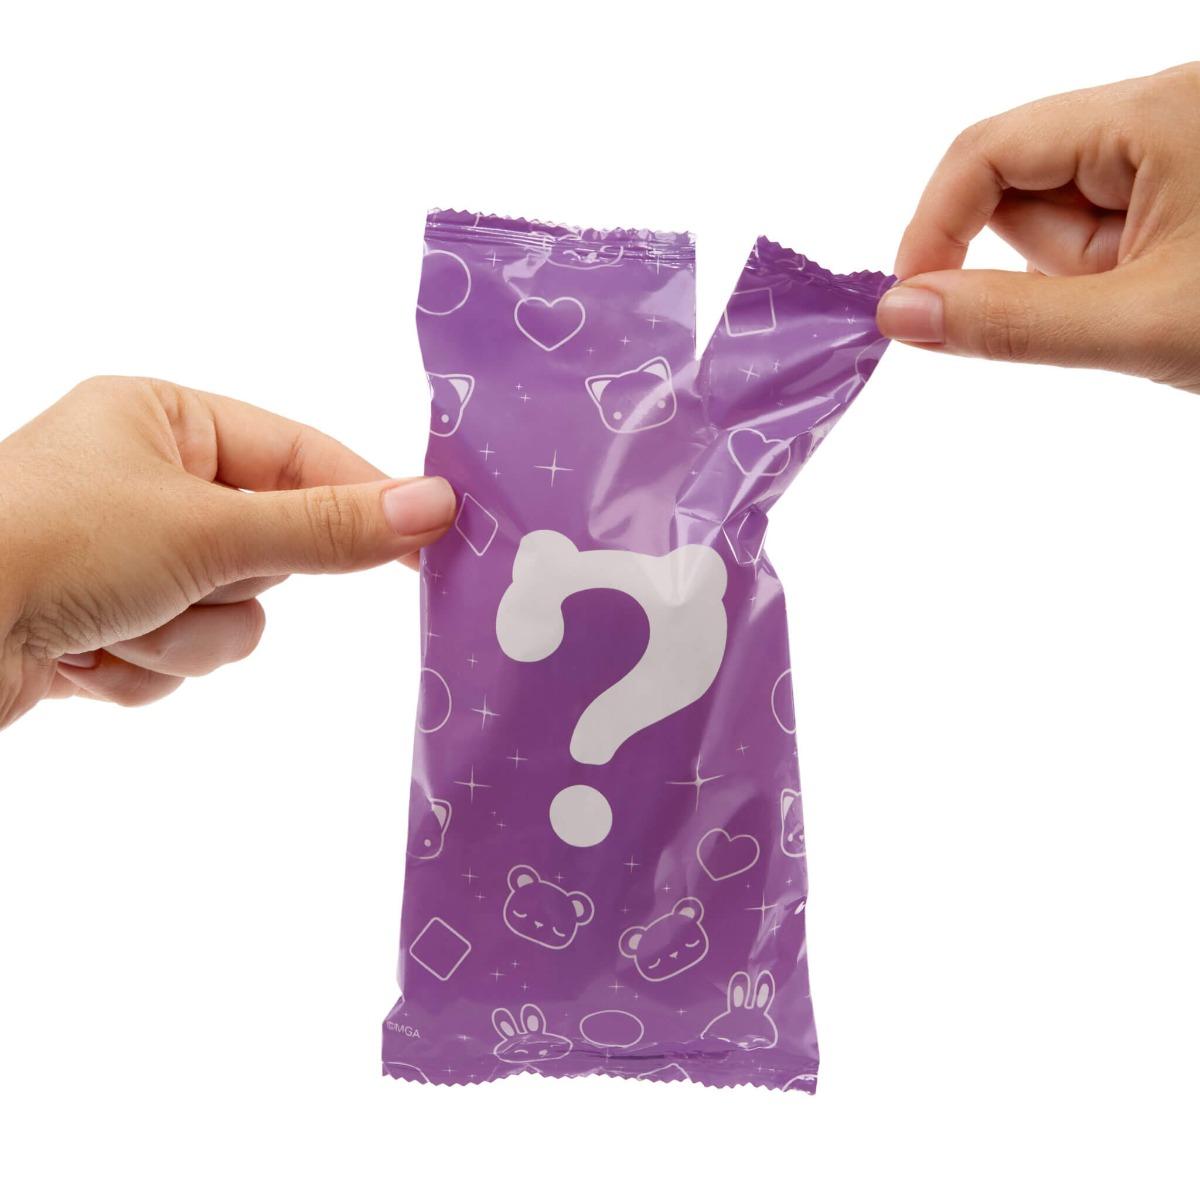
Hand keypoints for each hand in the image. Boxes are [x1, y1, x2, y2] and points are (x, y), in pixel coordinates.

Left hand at [0, 376, 454, 727]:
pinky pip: (181, 655)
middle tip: (191, 577)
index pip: (301, 455)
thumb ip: (327, 527)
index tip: (429, 537)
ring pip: (230, 615)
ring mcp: (127, 558)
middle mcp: (147, 481)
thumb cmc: (54, 543)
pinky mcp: (106, 623)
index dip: (363, 498)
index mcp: (164, 420)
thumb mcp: (207, 528)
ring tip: (116, 623)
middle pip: (269, 546)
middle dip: (230, 582)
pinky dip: (144, 666)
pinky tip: (84, 656)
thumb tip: (436, 506)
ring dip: (183, 636)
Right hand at [876, 62, 1199, 391]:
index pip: (990, 149)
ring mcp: (1177, 153)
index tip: (914, 308)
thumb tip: (899, 315)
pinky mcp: (1186, 191)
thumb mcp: (1141, 327)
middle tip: (1105, 310)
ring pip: (1063, 216)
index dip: (934, 226)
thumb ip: (1009, 323)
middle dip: (1039, 261)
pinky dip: (1106, 281)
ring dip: (1077, 278)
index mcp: (1156, 113)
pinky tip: (1160, 302)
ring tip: (1153, 308)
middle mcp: (1164, 114)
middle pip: (1025, 183)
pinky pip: (1104, 233)